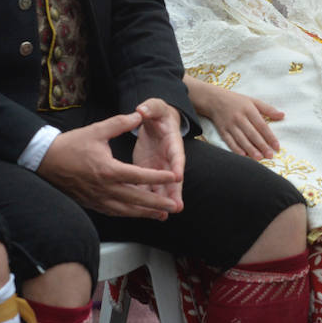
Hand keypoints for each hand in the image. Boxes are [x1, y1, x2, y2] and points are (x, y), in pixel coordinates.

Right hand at [38, 112, 180, 218]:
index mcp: (108, 170)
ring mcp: (97, 198)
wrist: (45, 161)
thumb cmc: (71, 145)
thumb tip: (139, 114)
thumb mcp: (97, 130)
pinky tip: (138, 214)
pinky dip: (129, 214)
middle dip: (157, 204)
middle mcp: (104, 188)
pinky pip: (114, 212)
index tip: (174, 178)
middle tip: (174, 207)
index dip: (158, 177)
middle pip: (136, 199)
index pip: (139, 176)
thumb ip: (120, 123)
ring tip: (162, 215)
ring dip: (145, 213)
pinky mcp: (92, 203)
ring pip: (126, 210)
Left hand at [133, 99, 185, 216]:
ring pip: (163, 187)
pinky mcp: (149, 172)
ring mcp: (160, 167)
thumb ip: (150, 108)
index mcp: (172, 142)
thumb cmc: (157, 113)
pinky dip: (149, 200)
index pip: (177, 155)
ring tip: (165, 215)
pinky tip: (148, 212)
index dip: (177, 165)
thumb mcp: (155, 107)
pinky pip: (150, 187)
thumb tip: (143, 110)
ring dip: (163, 201)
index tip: (178, 175)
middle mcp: (169, 158)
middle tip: (177, 206)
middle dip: (175, 192)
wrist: (155, 120)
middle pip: (173, 178)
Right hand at [192, 82, 282, 159]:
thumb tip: (283, 115)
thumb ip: (268, 109)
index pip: (262, 125)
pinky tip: (243, 155)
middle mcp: (239, 118)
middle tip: (270, 155)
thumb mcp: (253, 101)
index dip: (270, 136)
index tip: (277, 146)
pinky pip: (229, 141)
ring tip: (259, 158)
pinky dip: (236, 148)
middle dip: (262, 145)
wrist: (214, 99)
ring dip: (250, 149)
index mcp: (249, 110)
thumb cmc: (237, 101)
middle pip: (252, 134)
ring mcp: (230, 125)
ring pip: (241, 139)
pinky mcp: (222, 131)